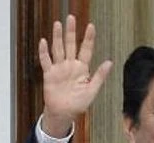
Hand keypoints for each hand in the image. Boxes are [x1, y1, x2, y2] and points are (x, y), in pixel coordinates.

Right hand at [39, 15, 112, 137]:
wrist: (64, 113)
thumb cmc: (79, 103)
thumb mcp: (92, 90)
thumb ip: (100, 76)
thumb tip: (110, 62)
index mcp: (82, 69)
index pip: (86, 50)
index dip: (88, 38)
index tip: (91, 26)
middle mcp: (70, 65)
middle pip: (70, 45)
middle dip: (71, 32)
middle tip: (71, 18)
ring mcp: (59, 68)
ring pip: (58, 49)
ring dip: (57, 37)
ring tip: (57, 24)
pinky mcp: (49, 74)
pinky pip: (46, 61)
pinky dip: (44, 52)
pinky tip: (44, 41)